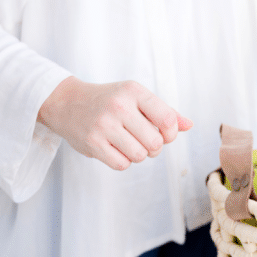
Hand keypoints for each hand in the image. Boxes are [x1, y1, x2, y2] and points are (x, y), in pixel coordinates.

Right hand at [38, 77, 192, 169]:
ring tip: (129, 143)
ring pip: (140, 156)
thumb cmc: (109, 101)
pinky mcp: (92, 143)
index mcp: (134, 92)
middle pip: (155, 143)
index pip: (168, 120)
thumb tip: (189, 125)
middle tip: (143, 140)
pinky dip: (123, 161)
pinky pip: (122, 164)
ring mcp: (104, 125)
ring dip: (139, 155)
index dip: (171, 133)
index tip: (163, 133)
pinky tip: (115, 149)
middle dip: (154, 147)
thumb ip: (165, 112)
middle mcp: (119, 106)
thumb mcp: (137, 98)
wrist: (66, 102)